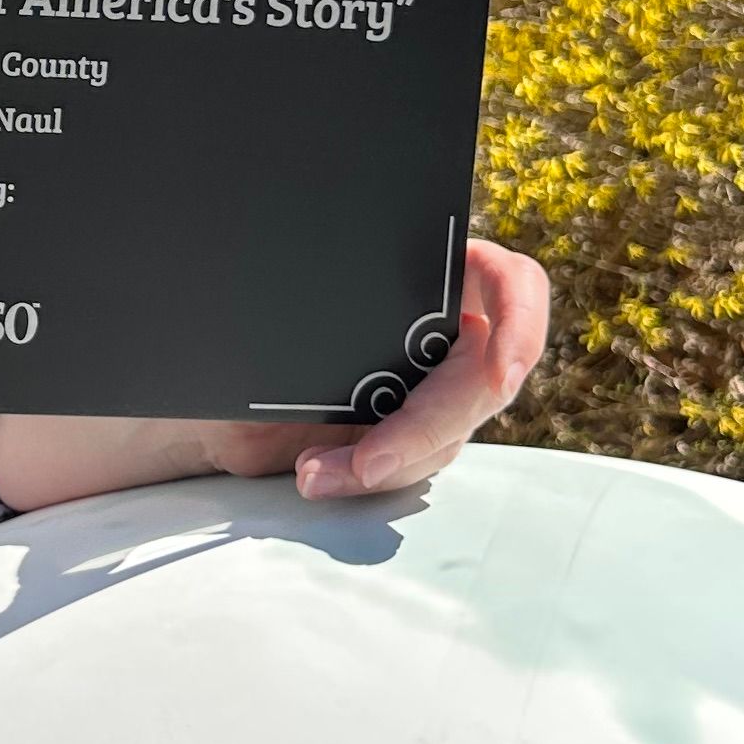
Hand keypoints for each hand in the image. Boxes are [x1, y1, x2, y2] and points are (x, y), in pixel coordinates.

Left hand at [210, 234, 549, 501]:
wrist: (221, 395)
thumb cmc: (249, 334)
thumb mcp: (278, 300)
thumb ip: (323, 299)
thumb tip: (341, 306)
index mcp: (435, 268)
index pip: (514, 283)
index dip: (522, 321)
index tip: (501, 370)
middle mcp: (447, 327)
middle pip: (482, 381)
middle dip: (424, 428)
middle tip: (369, 460)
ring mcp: (435, 386)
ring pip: (448, 433)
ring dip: (387, 459)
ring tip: (314, 468)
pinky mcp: (410, 435)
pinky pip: (414, 462)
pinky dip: (371, 474)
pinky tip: (320, 474)